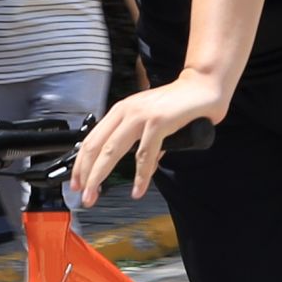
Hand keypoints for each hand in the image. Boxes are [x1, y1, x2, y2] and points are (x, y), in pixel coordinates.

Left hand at [69, 71, 224, 208]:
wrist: (204, 86)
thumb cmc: (181, 104)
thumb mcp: (153, 122)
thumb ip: (144, 142)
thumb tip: (145, 167)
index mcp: (121, 110)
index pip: (92, 139)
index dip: (81, 163)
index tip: (77, 182)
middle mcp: (126, 111)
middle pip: (96, 146)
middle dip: (85, 174)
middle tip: (83, 195)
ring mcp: (141, 115)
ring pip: (112, 151)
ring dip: (100, 176)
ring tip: (95, 195)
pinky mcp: (158, 122)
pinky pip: (144, 155)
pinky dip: (140, 176)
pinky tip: (137, 189)